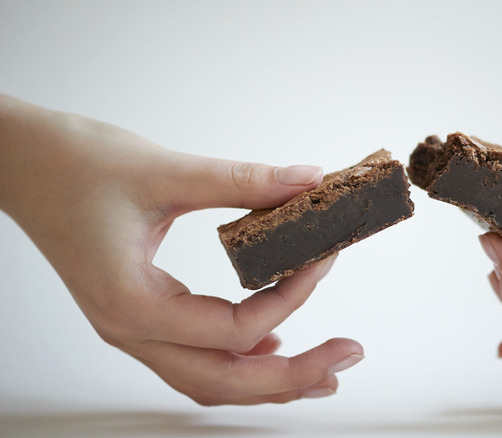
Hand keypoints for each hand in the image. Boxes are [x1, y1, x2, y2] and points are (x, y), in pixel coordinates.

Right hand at [0, 94, 363, 404]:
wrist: (20, 162)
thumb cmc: (72, 165)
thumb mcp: (164, 170)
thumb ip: (241, 180)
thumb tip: (307, 181)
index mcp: (132, 302)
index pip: (231, 328)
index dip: (289, 297)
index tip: (322, 258)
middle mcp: (131, 329)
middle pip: (223, 381)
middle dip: (293, 376)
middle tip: (347, 356)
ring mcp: (133, 327)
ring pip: (210, 379)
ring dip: (269, 378)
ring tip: (322, 369)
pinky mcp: (142, 311)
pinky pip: (195, 355)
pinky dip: (239, 358)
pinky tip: (273, 343)